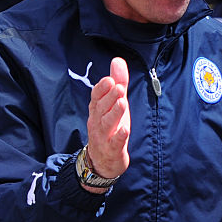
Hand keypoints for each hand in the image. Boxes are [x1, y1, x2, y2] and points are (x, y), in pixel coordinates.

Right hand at [84, 57, 129, 189]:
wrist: (103, 161)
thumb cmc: (110, 128)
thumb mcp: (115, 104)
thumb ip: (118, 82)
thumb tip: (117, 60)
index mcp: (97, 110)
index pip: (96, 97)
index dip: (101, 89)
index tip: (109, 80)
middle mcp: (97, 122)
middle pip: (101, 109)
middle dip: (109, 98)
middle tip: (118, 87)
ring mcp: (103, 137)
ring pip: (107, 124)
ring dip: (114, 113)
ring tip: (122, 103)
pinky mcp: (112, 150)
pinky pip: (114, 143)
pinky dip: (119, 136)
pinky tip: (125, 130)